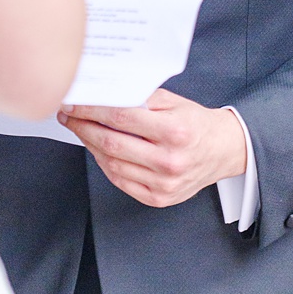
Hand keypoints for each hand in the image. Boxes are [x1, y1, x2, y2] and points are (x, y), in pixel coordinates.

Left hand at [60, 89, 247, 208]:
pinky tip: (99, 150)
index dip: (92, 110)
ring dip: (91, 146)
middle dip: (83, 127)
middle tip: (69, 116)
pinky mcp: (158, 198)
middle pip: (111, 143)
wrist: (223, 151)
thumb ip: (142, 99)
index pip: (121, 118)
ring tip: (82, 130)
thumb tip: (106, 95)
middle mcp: (169, 160)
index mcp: (175, 131)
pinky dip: (105, 164)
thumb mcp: (175, 102)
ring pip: (112, 164)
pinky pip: (120, 181)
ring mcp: (162, 183)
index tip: (75, 104)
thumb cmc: (198, 124)